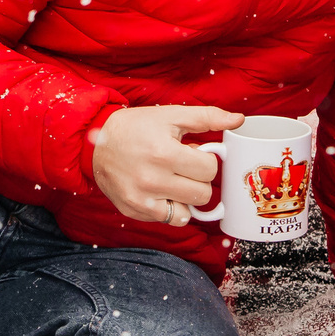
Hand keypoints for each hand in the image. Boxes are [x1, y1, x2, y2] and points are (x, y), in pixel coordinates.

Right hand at [91, 104, 242, 223]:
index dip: (205, 160)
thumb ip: (207, 117)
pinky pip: (171, 220)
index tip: (192, 153)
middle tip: (183, 166)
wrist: (95, 142)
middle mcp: (152, 180)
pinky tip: (163, 191)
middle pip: (203, 193)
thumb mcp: (171, 115)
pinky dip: (173, 208)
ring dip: (187, 196)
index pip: (209, 169)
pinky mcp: (134, 211)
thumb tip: (239, 119)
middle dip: (198, 179)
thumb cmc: (136, 127)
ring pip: (189, 211)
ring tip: (173, 179)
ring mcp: (141, 199)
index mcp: (163, 153)